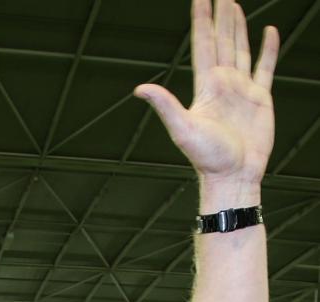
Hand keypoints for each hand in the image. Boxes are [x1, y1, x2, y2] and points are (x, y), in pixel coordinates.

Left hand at [135, 0, 278, 188]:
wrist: (233, 177)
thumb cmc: (207, 159)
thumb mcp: (182, 130)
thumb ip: (165, 105)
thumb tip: (140, 89)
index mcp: (206, 87)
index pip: (203, 45)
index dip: (201, 20)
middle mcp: (223, 84)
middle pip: (222, 41)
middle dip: (220, 17)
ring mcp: (242, 90)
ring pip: (240, 50)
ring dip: (238, 28)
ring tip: (235, 6)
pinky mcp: (261, 99)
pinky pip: (265, 67)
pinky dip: (268, 49)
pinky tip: (269, 32)